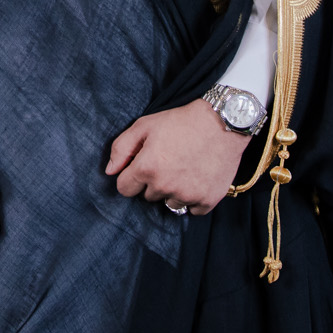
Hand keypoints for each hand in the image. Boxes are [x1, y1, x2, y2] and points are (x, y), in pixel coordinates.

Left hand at [106, 100, 251, 215]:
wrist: (222, 122)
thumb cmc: (181, 122)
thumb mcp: (145, 125)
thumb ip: (121, 148)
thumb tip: (109, 171)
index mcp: (146, 169)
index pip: (124, 189)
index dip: (131, 176)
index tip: (142, 166)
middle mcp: (165, 186)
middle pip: (148, 196)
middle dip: (154, 182)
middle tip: (169, 161)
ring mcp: (187, 195)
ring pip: (170, 204)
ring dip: (174, 191)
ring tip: (185, 169)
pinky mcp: (207, 201)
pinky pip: (192, 210)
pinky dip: (194, 198)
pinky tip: (198, 178)